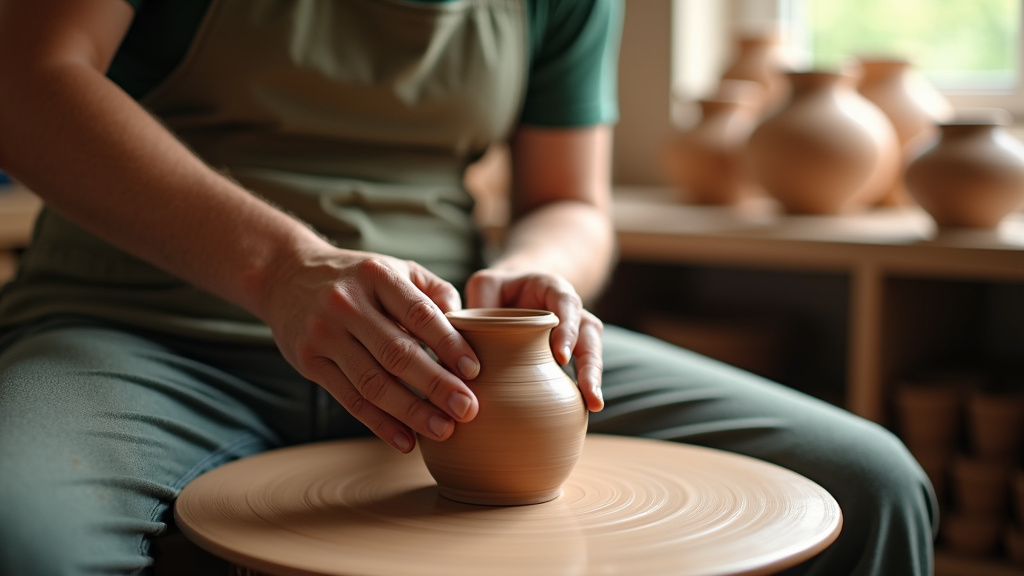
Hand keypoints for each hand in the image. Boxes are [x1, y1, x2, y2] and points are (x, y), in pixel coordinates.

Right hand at [259, 248, 480, 452]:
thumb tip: (465, 323)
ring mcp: (325, 335)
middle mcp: (347, 304)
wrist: (285, 277)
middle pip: (397, 353)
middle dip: (436, 385)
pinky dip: (379, 424)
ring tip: (443, 429)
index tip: (474, 370)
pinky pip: (350, 399)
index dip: (448, 343)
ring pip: (373, 382)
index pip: (419, 313)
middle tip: (467, 408)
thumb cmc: (356, 277)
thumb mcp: (392, 268)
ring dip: (411, 411)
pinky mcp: (309, 363)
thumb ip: (433, 291)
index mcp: (376, 276)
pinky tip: (406, 440)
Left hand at [464, 269, 603, 411]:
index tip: (561, 356)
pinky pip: (579, 371)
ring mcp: (574, 334)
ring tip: (594, 406)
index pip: (566, 303)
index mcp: (552, 289)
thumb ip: (478, 298)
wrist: (513, 296)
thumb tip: (459, 326)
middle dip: (590, 363)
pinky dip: (580, 390)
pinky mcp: (569, 355)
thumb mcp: (486, 285)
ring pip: (591, 353)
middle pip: (589, 334)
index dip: (567, 328)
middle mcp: (571, 311)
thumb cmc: (498, 291)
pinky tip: (582, 412)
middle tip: (588, 391)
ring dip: (592, 380)